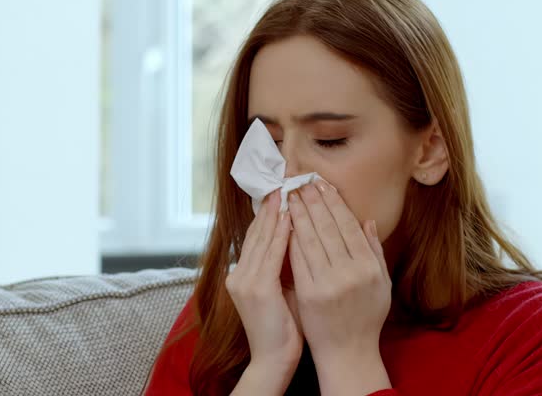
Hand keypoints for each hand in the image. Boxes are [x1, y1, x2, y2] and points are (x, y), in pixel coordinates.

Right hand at [226, 191, 302, 394]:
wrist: (274, 360)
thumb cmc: (284, 328)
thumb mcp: (283, 290)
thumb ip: (286, 266)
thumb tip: (301, 241)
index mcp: (244, 275)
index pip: (257, 236)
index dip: (269, 214)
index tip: (283, 193)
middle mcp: (239, 274)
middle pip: (257, 232)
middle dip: (272, 206)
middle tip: (285, 182)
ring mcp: (246, 280)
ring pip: (263, 237)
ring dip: (276, 213)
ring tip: (288, 191)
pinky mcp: (257, 288)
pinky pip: (271, 254)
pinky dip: (280, 233)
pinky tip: (289, 217)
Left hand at [287, 179, 392, 394]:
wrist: (348, 352)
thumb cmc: (366, 316)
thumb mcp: (381, 283)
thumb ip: (374, 251)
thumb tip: (367, 221)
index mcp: (369, 267)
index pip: (348, 226)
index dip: (334, 203)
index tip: (323, 185)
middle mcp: (350, 272)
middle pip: (328, 228)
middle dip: (313, 202)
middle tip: (302, 182)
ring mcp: (328, 283)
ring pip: (310, 239)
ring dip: (299, 214)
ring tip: (291, 195)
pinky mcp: (308, 293)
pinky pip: (298, 259)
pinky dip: (291, 238)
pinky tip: (285, 223)